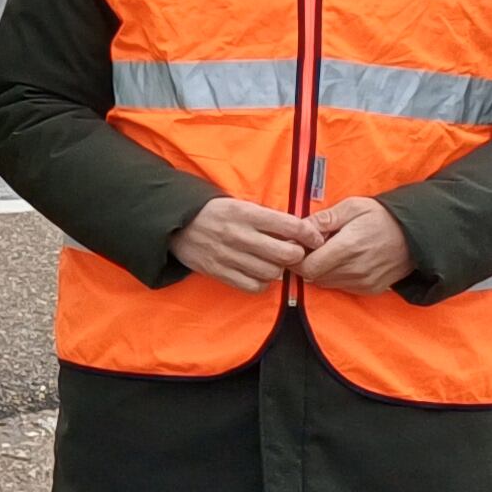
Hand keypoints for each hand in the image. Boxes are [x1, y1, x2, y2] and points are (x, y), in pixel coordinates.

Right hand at [168, 196, 322, 293]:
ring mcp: (228, 255)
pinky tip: (259, 274)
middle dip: (297, 255)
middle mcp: (239, 234)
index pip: (290, 226)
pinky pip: (253, 286)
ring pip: (271, 272)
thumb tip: (300, 232)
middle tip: (294, 253)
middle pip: (285, 254)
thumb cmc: (215, 212)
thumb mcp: (240, 205)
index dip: (309, 235)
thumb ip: (267, 218)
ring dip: (278, 270)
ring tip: (274, 263)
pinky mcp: (219, 272)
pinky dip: (262, 283)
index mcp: (246, 213)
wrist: (176, 224)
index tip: (315, 239)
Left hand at [297, 196, 416, 294]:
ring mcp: (364, 282)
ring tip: (329, 252)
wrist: (416, 235)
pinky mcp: (371, 289)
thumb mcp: (352, 207)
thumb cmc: (381, 217)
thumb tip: (300, 228)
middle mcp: (355, 269)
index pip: (307, 266)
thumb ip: (324, 219)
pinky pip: (342, 287)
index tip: (298, 246)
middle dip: (307, 262)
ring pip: (326, 283)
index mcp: (348, 247)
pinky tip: (343, 261)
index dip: (296, 258)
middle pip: (314, 276)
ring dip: (321, 270)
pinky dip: (336, 276)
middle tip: (312, 247)